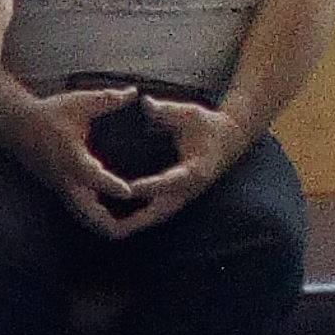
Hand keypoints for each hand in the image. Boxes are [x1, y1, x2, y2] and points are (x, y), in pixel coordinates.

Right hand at [8, 85, 149, 233]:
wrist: (17, 125)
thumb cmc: (50, 113)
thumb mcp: (81, 102)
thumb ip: (108, 100)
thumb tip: (133, 93)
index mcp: (71, 158)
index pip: (92, 176)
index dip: (111, 184)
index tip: (129, 192)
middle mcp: (66, 179)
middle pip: (88, 213)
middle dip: (110, 223)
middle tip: (134, 227)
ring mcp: (62, 187)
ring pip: (84, 216)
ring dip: (104, 224)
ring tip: (129, 228)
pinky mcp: (61, 189)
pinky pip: (80, 210)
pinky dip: (97, 217)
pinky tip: (113, 218)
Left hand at [104, 91, 243, 238]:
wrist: (229, 141)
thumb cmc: (207, 125)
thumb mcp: (190, 113)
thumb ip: (167, 111)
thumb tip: (145, 103)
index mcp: (195, 170)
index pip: (170, 181)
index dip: (151, 186)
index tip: (130, 189)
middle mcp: (188, 190)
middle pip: (159, 212)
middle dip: (135, 221)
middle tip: (109, 227)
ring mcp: (182, 198)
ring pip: (155, 218)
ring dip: (131, 225)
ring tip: (105, 231)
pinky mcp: (176, 200)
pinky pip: (153, 215)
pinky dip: (135, 221)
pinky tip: (112, 224)